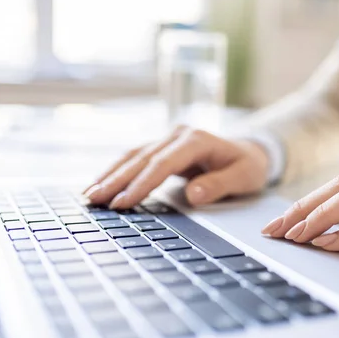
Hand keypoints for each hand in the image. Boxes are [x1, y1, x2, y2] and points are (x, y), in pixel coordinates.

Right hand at [84, 126, 269, 208]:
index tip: (123, 202)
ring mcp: (168, 139)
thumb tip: (193, 195)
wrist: (250, 152)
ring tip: (89, 195)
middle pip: (142, 158)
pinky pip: (136, 159)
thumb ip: (219, 185)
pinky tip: (101, 184)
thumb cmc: (247, 166)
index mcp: (197, 140)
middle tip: (93, 200)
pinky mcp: (163, 148)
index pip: (163, 163)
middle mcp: (179, 135)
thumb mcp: (244, 177)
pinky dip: (117, 171)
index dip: (142, 183)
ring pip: (133, 155)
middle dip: (116, 180)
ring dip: (111, 175)